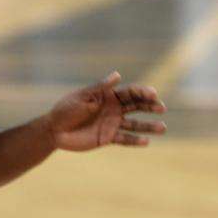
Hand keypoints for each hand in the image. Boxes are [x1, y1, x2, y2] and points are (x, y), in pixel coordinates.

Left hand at [46, 72, 166, 150]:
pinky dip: (135, 140)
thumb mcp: (83, 97)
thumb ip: (100, 88)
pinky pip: (124, 139)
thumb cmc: (66, 110)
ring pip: (135, 124)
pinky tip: (146, 142)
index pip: (130, 92)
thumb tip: (118, 75)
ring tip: (163, 128)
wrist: (54, 130)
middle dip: (150, 106)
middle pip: (137, 106)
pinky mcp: (107, 137)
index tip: (153, 95)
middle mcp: (114, 109)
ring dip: (149, 126)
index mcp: (109, 95)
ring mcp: (112, 123)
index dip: (143, 92)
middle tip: (161, 108)